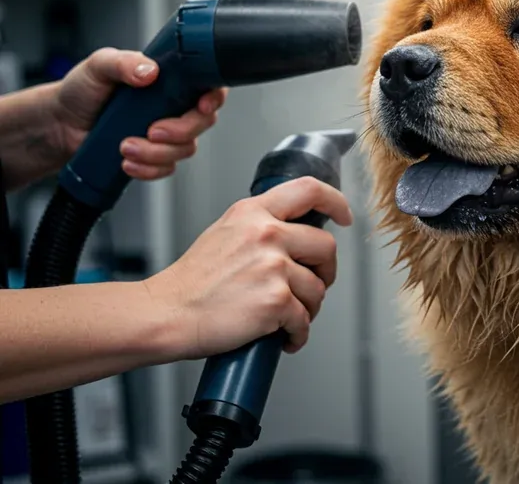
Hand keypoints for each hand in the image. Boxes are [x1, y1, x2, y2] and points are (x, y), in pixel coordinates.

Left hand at [54, 47, 227, 179]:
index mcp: (170, 80)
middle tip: (152, 131)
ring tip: (126, 147)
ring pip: (185, 149)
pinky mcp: (155, 155)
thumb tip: (149, 71)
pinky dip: (149, 169)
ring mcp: (166, 133)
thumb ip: (124, 62)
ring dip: (157, 153)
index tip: (200, 106)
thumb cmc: (82, 90)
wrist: (61, 123)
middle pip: (202, 122)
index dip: (213, 98)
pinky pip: (167, 168)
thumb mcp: (99, 65)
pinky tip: (127, 162)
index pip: (208, 86)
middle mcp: (173, 106)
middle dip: (180, 131)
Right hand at [144, 177, 353, 358]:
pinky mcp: (275, 300)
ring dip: (308, 308)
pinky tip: (284, 337)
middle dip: (325, 271)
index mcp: (252, 212)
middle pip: (325, 246)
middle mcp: (266, 233)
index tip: (343, 216)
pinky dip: (297, 334)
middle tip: (312, 285)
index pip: (309, 190)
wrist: (166, 313)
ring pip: (317, 288)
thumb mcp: (224, 233)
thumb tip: (294, 233)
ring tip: (286, 317)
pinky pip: (304, 319)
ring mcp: (273, 266)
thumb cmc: (191, 282)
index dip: (335, 202)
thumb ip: (259, 226)